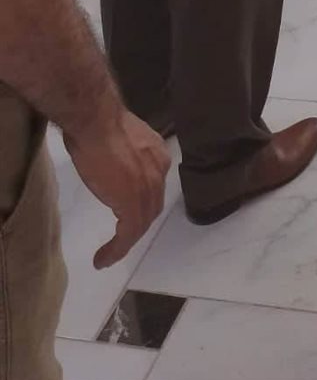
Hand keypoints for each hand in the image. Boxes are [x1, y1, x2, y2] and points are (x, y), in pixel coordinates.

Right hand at [64, 109, 170, 267]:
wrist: (95, 121)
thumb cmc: (98, 123)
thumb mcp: (119, 139)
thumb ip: (124, 153)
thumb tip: (113, 159)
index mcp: (156, 153)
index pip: (153, 185)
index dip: (142, 202)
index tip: (126, 214)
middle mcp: (159, 170)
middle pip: (151, 206)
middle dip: (137, 225)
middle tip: (120, 239)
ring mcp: (148, 187)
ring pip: (142, 222)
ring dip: (126, 242)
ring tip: (109, 255)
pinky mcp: (133, 203)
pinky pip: (128, 234)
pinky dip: (117, 249)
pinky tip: (104, 258)